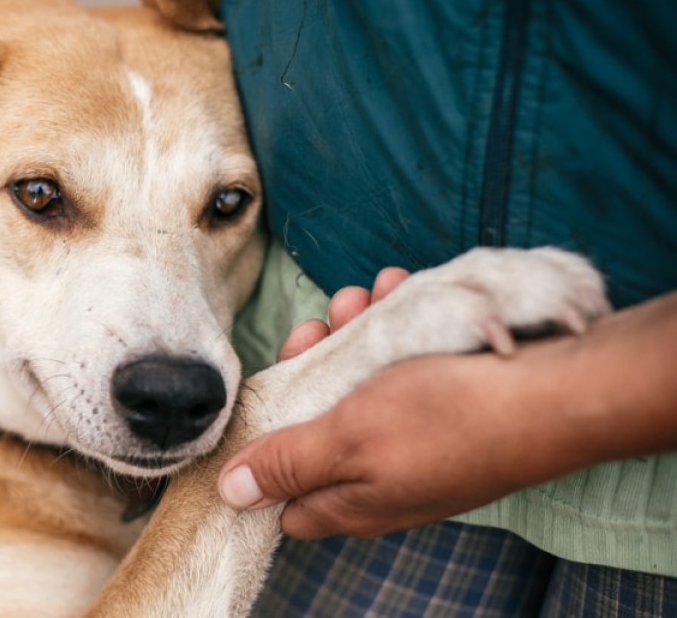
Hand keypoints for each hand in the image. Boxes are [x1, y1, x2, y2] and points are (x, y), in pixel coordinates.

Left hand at [220, 277, 676, 540]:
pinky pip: (404, 368)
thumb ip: (288, 463)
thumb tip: (234, 491)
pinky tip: (400, 290)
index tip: (264, 392)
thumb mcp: (347, 439)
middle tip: (317, 325)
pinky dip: (397, 329)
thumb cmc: (447, 419)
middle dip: (310, 367)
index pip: (283, 494)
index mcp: (350, 500)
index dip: (264, 446)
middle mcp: (380, 478)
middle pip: (318, 424)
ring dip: (354, 334)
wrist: (556, 394)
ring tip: (364, 295)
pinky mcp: (445, 408)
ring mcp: (415, 443)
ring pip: (360, 385)